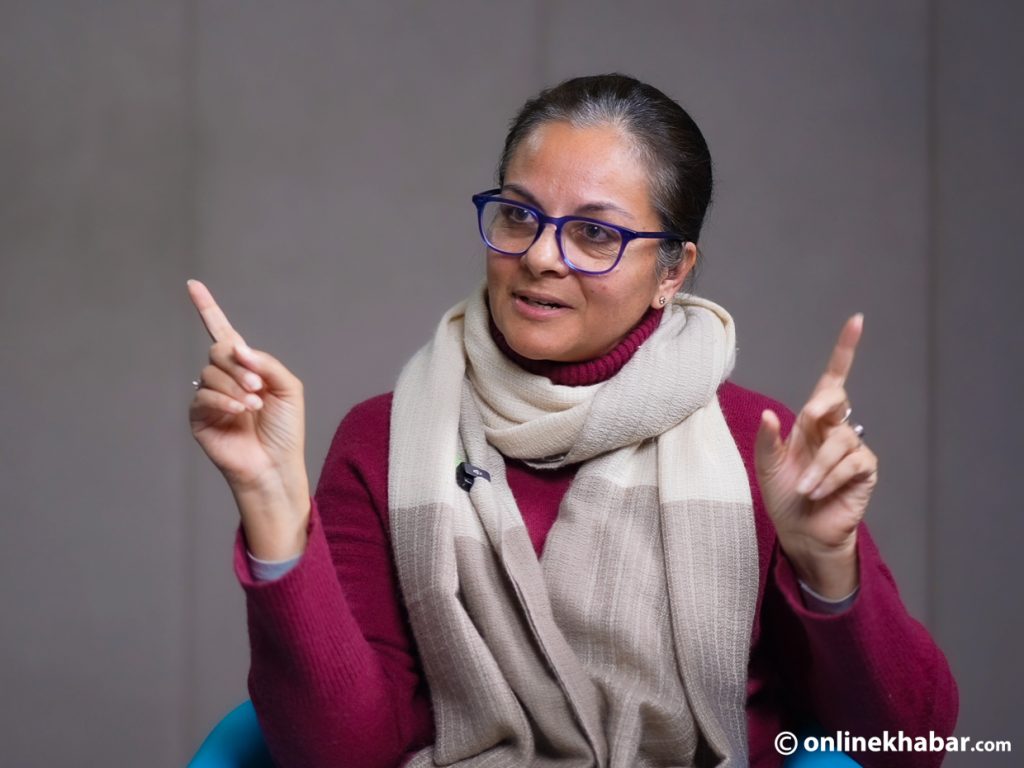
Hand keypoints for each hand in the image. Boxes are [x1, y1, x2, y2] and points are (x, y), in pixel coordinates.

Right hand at [187, 279, 309, 559]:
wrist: (275, 465)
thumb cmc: (285, 430)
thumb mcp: (288, 388)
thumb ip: (266, 363)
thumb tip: (237, 347)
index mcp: (246, 368)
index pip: (222, 332)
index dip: (207, 308)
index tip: (192, 285)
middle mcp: (224, 379)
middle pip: (218, 352)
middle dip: (239, 366)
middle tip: (257, 387)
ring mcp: (210, 398)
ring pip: (211, 373)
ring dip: (235, 387)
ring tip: (254, 406)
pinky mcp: (199, 418)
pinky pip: (203, 396)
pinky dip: (223, 400)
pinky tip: (240, 413)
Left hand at [754, 314, 878, 597]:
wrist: (799, 531)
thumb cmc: (783, 496)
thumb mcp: (767, 466)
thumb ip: (768, 440)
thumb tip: (772, 415)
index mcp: (811, 422)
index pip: (832, 380)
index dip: (845, 351)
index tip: (857, 321)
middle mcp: (834, 429)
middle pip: (837, 399)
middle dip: (822, 408)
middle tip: (809, 423)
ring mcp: (852, 449)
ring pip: (840, 441)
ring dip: (817, 467)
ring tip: (804, 488)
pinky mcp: (865, 470)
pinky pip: (851, 463)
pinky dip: (829, 478)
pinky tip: (818, 492)